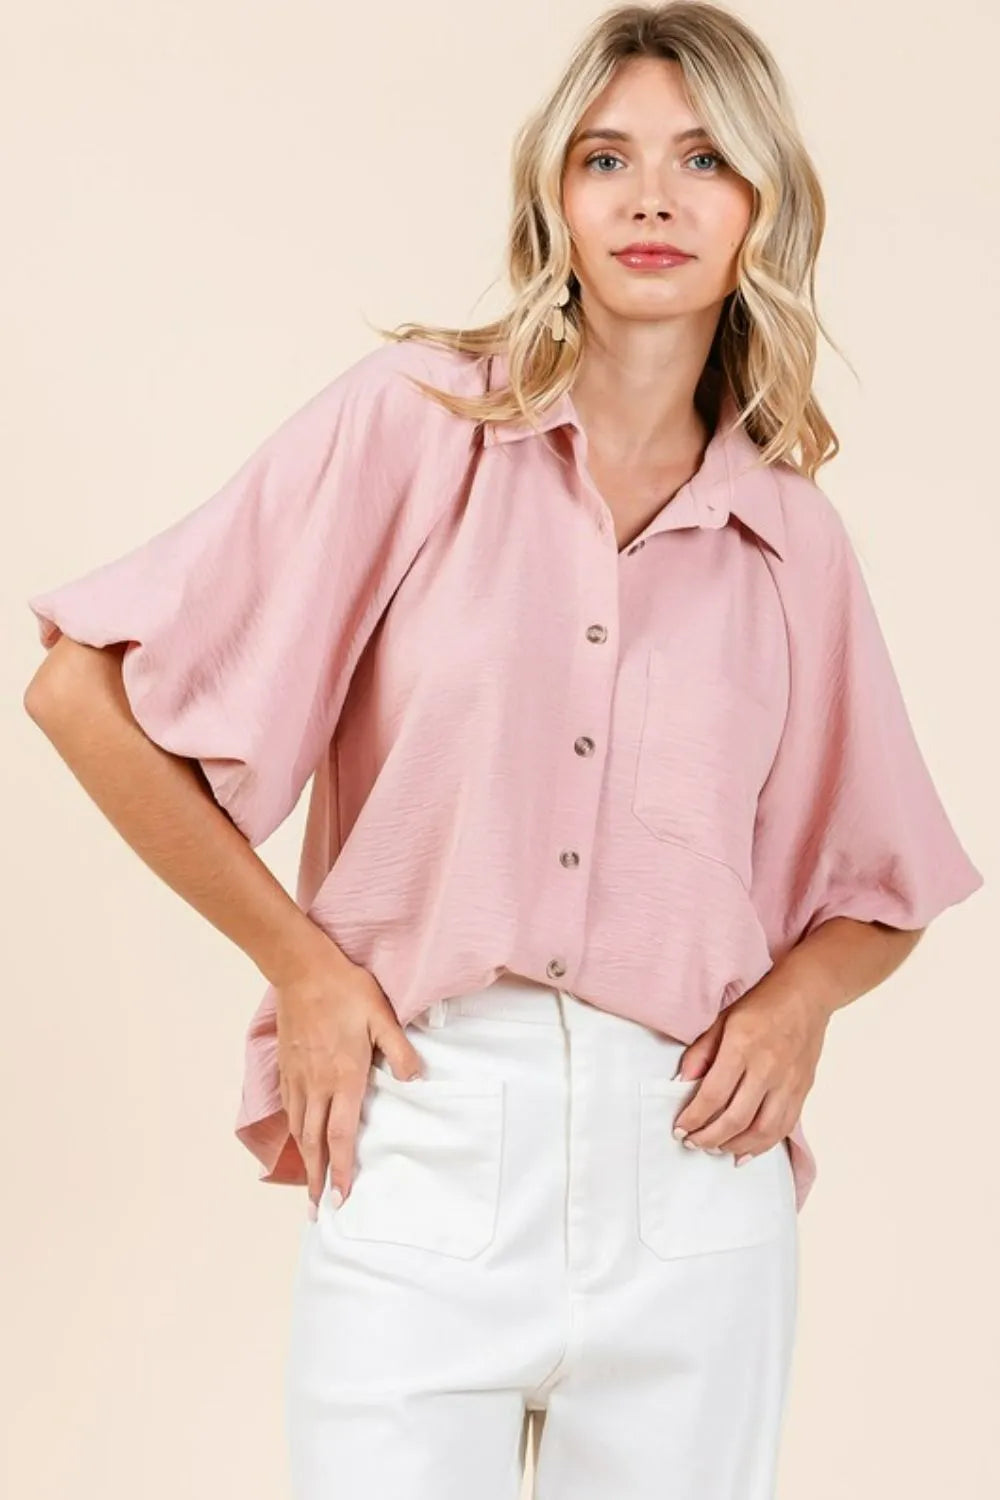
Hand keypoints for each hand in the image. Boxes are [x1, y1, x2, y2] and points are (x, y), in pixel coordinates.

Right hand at [275, 960, 424, 1216]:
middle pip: (315, 1142)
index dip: (342, 1170)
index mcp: (344, 1077)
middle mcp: (317, 1085)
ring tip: (307, 1185)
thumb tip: (417, 1079)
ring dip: (303, 1161)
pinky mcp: (287, 1065)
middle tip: (317, 1211)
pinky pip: (289, 1107)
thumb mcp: (381, 1016)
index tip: (342, 1198)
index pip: (341, 1136)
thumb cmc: (345, 990)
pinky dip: (293, 1131)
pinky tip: (297, 1137)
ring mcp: (298, 1076)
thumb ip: (400, 1050)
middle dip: (317, 1179)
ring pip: (299, 1128)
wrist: (301, 969)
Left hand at [670, 979, 831, 1163]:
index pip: (714, 1094)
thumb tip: (682, 1083)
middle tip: (692, 1143)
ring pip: (762, 1130)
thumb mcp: (721, 1019)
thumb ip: (700, 1053)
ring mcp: (788, 1081)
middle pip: (736, 1118)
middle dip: (709, 1137)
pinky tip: (744, 1152)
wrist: (807, 995)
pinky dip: (762, 1145)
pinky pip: (783, 1127)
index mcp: (742, 1046)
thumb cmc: (761, 1004)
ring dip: (735, 1146)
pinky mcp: (802, 1090)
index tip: (679, 1129)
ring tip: (715, 1148)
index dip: (694, 1117)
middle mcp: (767, 1067)